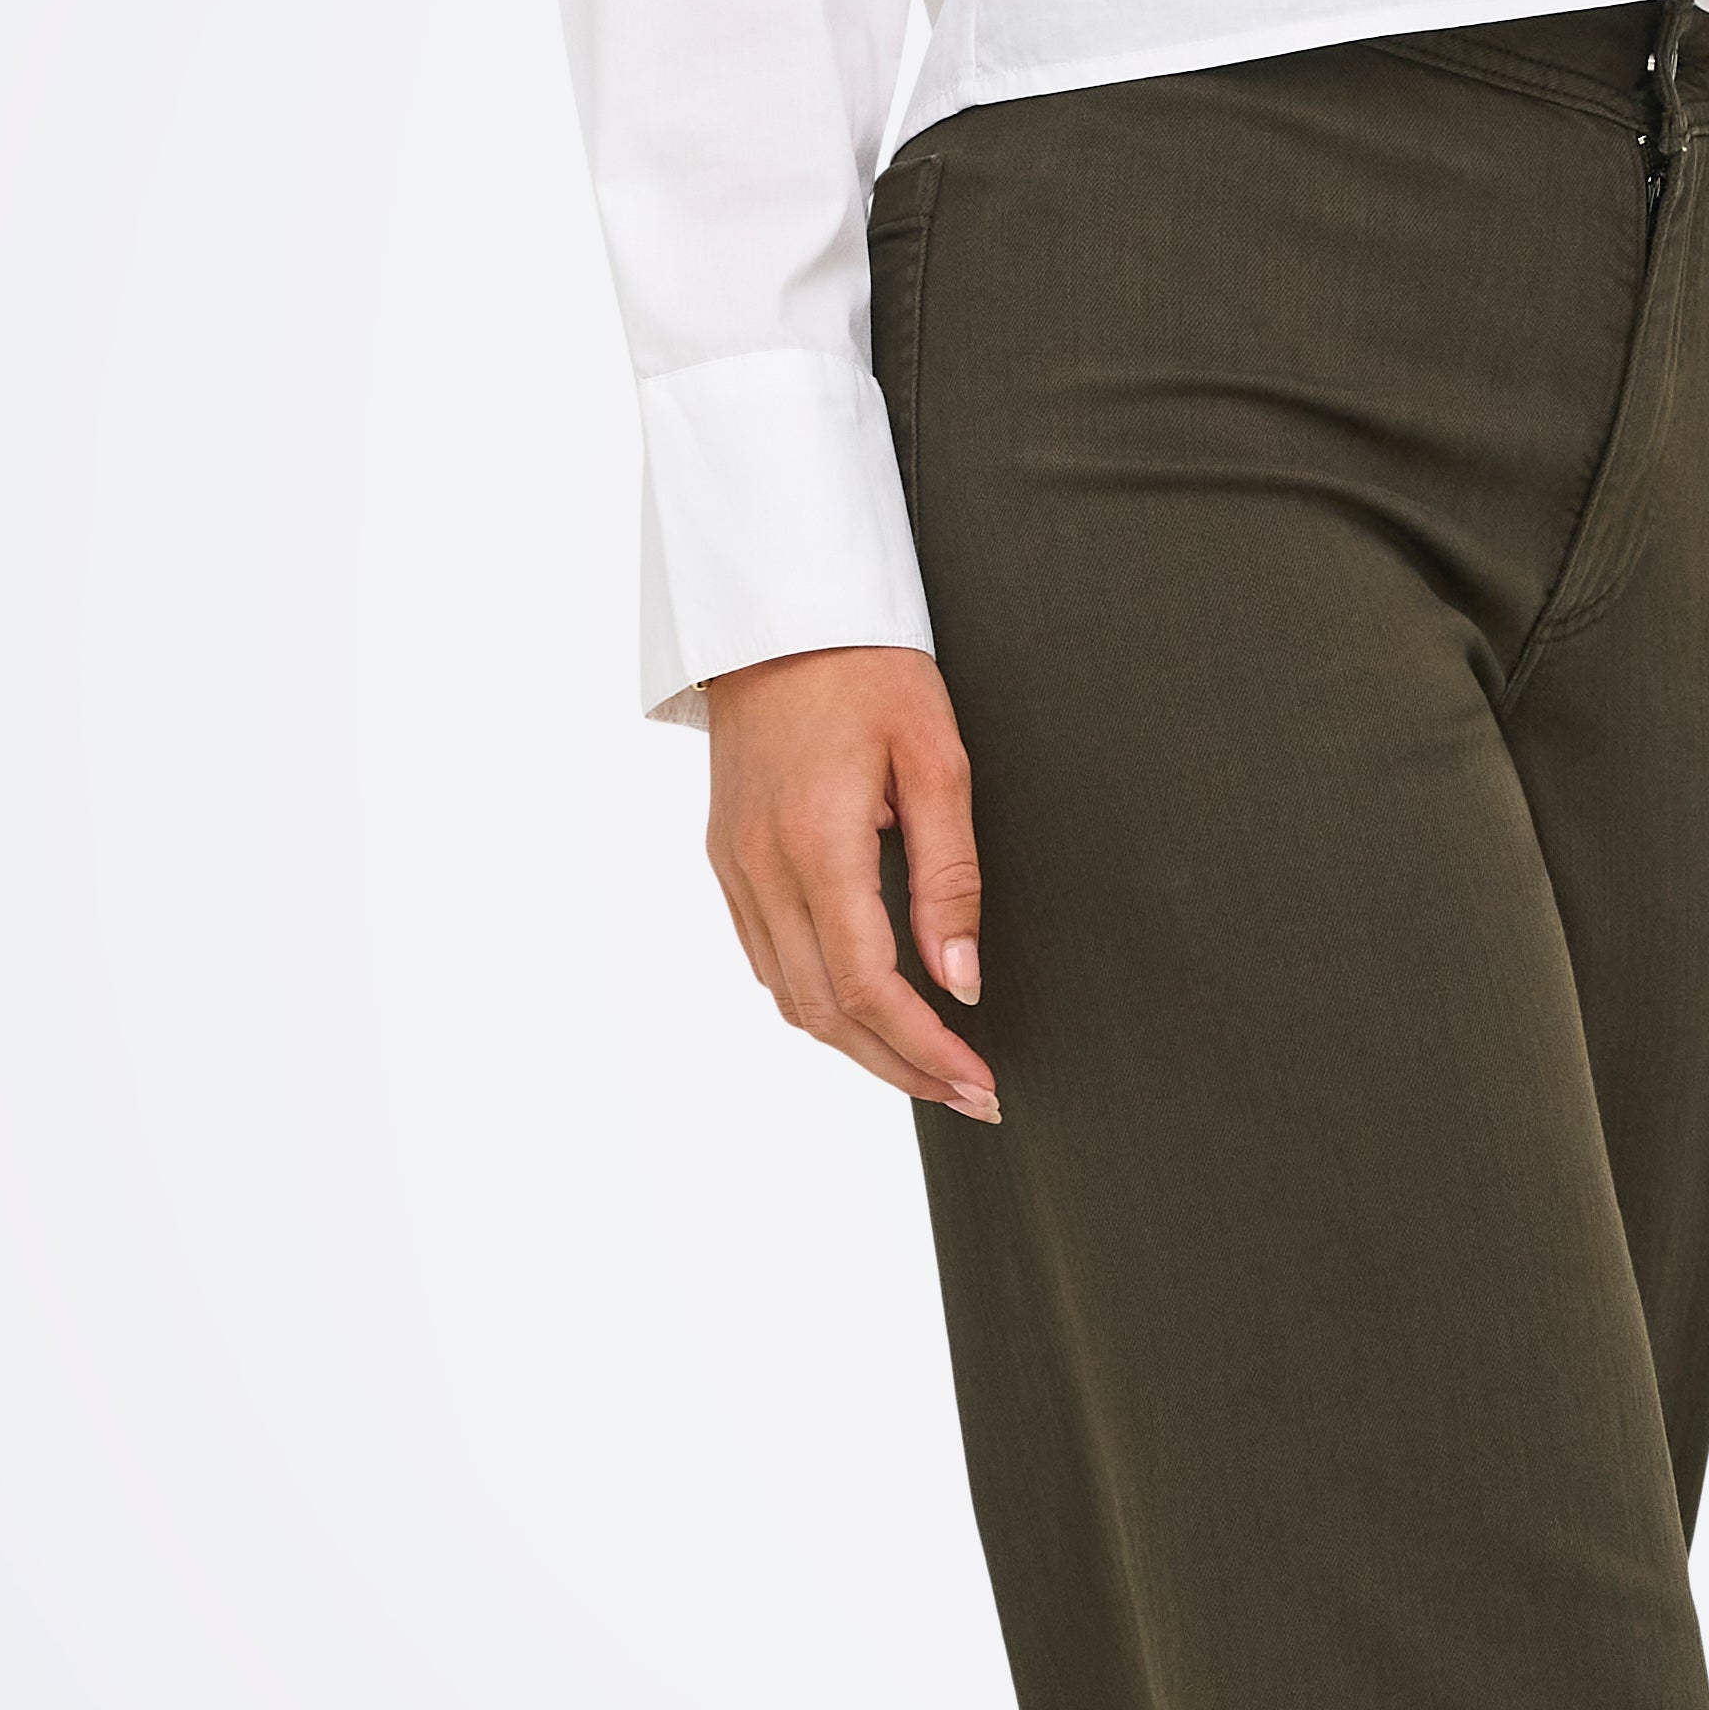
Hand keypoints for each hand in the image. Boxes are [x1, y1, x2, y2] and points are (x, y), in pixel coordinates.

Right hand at [699, 646, 998, 1118]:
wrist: (777, 614)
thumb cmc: (868, 671)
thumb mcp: (936, 759)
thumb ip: (949, 876)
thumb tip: (961, 981)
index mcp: (816, 845)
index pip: (867, 987)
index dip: (925, 1049)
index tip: (980, 1081)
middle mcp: (762, 869)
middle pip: (824, 1013)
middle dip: (900, 1068)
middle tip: (970, 1095)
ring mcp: (735, 868)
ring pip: (789, 997)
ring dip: (858, 1047)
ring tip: (928, 1068)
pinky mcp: (728, 859)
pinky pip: (766, 959)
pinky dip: (817, 1003)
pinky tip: (866, 1011)